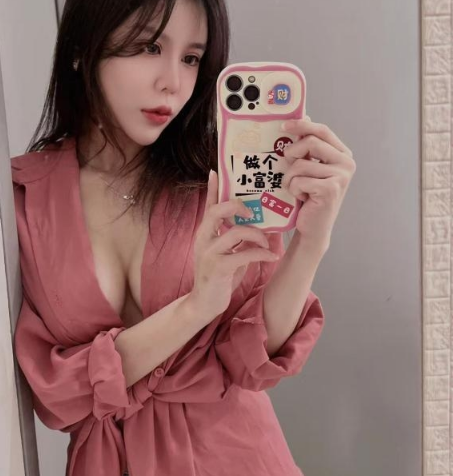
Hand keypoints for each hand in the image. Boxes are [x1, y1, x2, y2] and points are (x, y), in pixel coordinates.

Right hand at [190, 170, 279, 321]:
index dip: (213, 187)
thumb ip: (238, 238)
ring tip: (268, 242)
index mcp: (206, 232)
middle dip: (237, 206)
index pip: (209, 205)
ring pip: (235, 232)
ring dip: (257, 234)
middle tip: (252, 211)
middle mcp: (204, 238)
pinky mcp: (217, 268)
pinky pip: (243, 254)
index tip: (216, 170)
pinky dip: (261, 253)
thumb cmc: (219, 277)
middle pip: (217, 211)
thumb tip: (260, 226)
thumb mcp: (228, 253)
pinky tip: (272, 257)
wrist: (204, 304)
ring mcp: (208, 252)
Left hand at [281, 116, 355, 248]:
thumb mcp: (309, 167)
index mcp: (342, 154)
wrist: (313, 226)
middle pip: (310, 142)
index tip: (283, 125)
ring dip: (290, 177)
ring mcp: (341, 177)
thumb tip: (304, 116)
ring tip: (296, 188)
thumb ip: (308, 146)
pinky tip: (302, 198)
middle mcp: (346, 163)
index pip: (322, 130)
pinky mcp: (331, 190)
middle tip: (288, 167)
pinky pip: (300, 180)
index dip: (302, 125)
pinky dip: (294, 189)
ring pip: (301, 164)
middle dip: (292, 153)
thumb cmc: (309, 195)